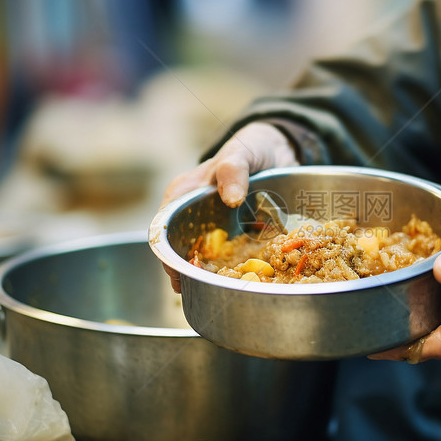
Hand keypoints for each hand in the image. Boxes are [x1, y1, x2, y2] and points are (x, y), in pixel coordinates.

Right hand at [161, 121, 298, 290]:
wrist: (277, 150)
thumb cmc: (251, 148)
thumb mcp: (241, 153)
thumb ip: (234, 170)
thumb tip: (231, 199)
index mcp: (184, 194)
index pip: (163, 228)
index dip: (166, 254)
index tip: (176, 274)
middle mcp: (193, 213)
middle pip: (180, 248)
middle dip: (185, 271)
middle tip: (195, 292)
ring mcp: (213, 226)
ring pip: (203, 256)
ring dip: (207, 274)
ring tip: (216, 293)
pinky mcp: (234, 234)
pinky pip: (229, 256)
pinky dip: (231, 269)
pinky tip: (240, 282)